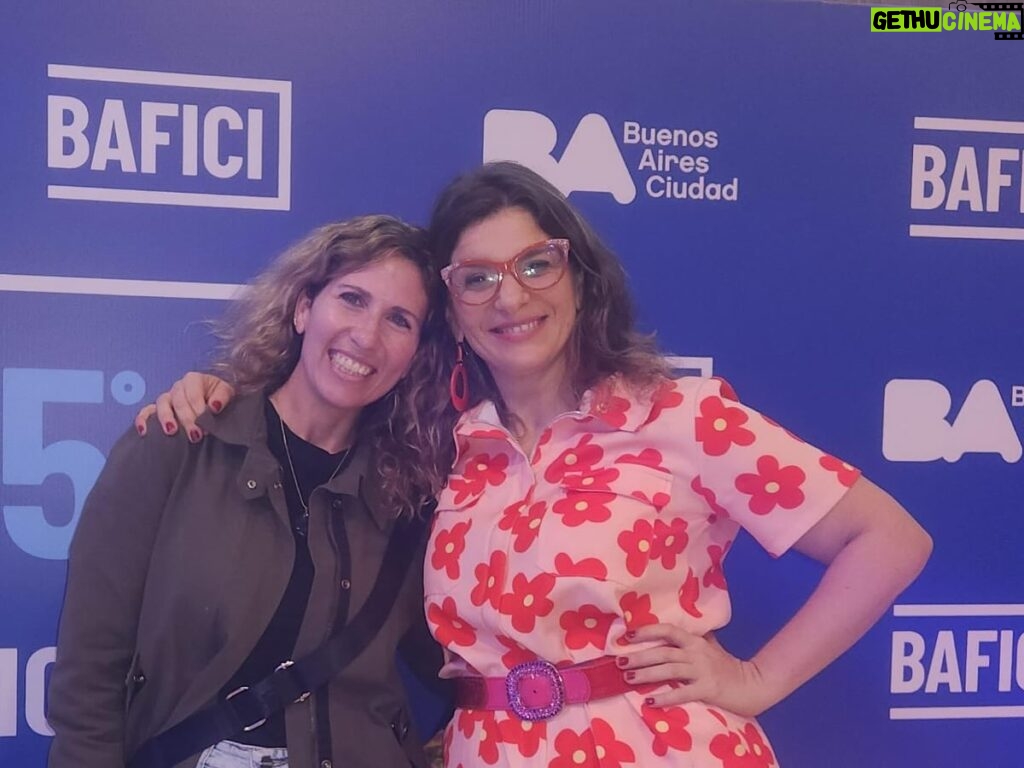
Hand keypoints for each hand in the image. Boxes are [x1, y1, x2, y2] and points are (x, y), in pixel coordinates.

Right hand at [134, 373, 234, 441]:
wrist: (215, 401)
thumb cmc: (219, 396)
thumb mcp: (226, 392)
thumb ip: (222, 397)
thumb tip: (213, 407)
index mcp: (194, 379)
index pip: (193, 393)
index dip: (198, 409)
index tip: (206, 425)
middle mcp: (178, 387)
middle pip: (178, 401)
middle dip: (187, 419)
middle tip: (196, 435)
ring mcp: (167, 397)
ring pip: (162, 404)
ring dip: (166, 418)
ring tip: (172, 431)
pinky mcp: (158, 409)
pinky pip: (146, 412)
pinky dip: (143, 420)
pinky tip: (144, 431)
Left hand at [620, 624, 768, 716]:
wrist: (752, 684)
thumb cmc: (727, 666)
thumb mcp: (710, 646)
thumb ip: (694, 639)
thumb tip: (673, 631)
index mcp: (694, 641)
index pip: (667, 630)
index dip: (647, 631)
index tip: (627, 636)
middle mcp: (696, 653)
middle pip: (663, 652)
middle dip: (639, 657)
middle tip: (619, 662)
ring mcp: (702, 671)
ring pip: (669, 670)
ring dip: (646, 674)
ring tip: (628, 679)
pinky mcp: (707, 689)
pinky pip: (682, 693)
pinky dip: (665, 697)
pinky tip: (650, 701)